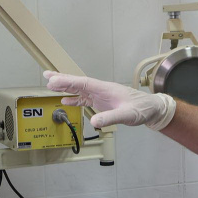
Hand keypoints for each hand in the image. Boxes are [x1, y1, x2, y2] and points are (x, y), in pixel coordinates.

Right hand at [44, 71, 176, 130]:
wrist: (152, 109)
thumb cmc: (142, 109)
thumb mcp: (127, 115)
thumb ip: (111, 118)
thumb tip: (94, 122)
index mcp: (105, 89)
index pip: (82, 83)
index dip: (67, 81)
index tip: (53, 81)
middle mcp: (101, 89)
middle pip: (78, 82)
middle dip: (62, 79)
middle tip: (46, 76)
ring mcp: (101, 95)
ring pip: (80, 89)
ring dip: (65, 87)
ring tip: (50, 85)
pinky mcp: (103, 102)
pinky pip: (85, 99)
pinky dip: (74, 99)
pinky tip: (65, 101)